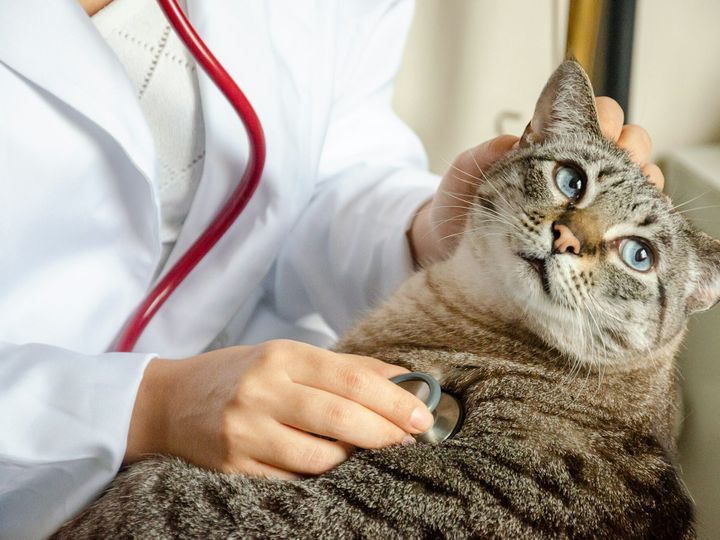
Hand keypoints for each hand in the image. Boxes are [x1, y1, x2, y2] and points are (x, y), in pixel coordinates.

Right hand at [125, 340, 434, 478]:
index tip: (421, 416)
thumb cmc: (242, 374)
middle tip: (411, 439)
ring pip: (320, 457)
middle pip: (341, 418)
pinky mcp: (233, 468)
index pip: (352, 379)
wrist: (171, 401)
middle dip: (386, 433)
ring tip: (364, 452)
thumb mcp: (289, 356)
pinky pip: (293, 480)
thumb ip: (347, 367)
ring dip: (353, 459)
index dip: (393, 400)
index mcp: (282, 356)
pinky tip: (330, 466)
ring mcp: (244, 432)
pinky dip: (320, 476)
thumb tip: (404, 379)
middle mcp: (262, 391)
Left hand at [408, 97, 664, 267]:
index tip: (598, 131)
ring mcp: (590, 201)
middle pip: (630, 141)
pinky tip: (640, 213)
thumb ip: (491, 152)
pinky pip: (635, 215)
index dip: (605, 117)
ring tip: (628, 190)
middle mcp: (578, 170)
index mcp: (552, 145)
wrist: (455, 249)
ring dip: (642, 177)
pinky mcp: (594, 233)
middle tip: (614, 164)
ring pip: (641, 175)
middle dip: (629, 146)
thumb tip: (520, 140)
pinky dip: (645, 209)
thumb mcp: (468, 172)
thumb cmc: (461, 207)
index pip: (598, 115)